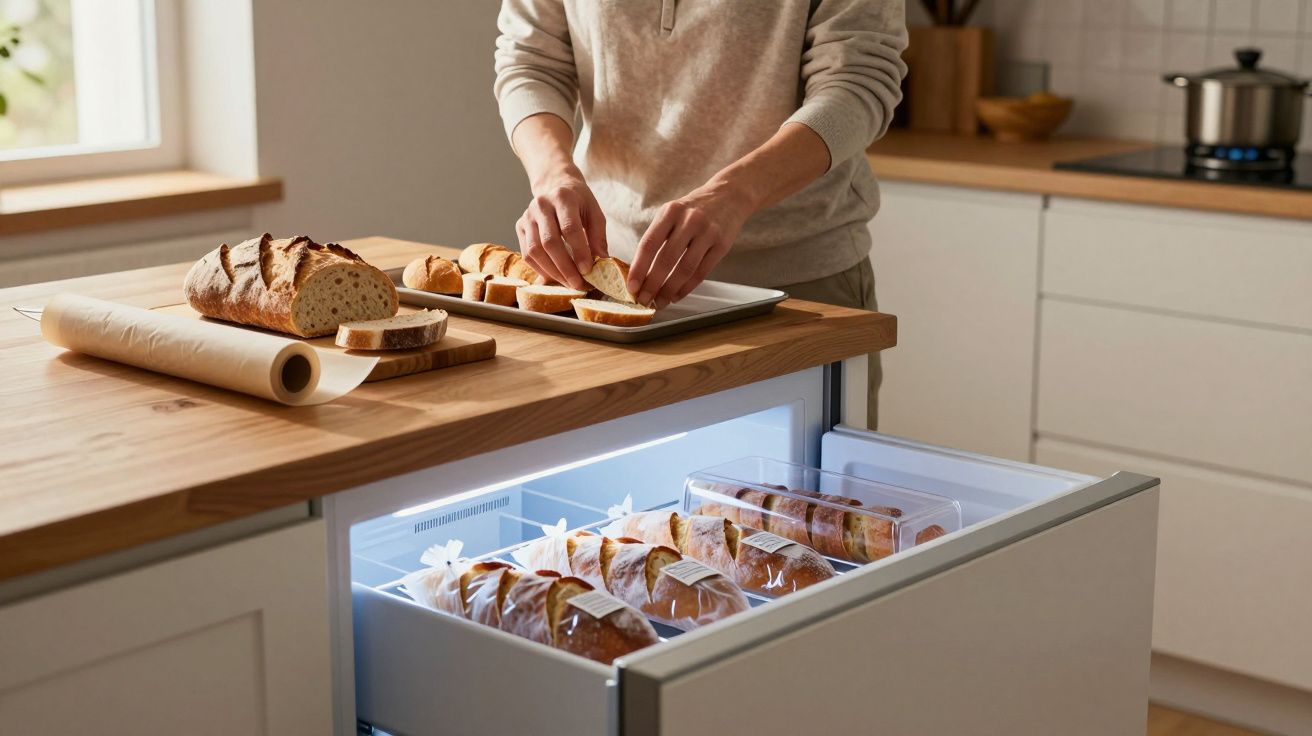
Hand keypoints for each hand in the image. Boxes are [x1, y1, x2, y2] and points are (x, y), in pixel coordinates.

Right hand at [515, 167, 607, 289]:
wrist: (555, 185)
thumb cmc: (579, 202)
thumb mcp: (594, 212)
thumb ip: (598, 237)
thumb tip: (601, 263)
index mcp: (563, 197)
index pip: (569, 228)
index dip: (579, 252)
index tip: (588, 271)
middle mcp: (541, 205)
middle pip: (549, 242)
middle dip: (565, 267)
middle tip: (578, 284)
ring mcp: (527, 216)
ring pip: (534, 251)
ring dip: (552, 272)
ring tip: (568, 283)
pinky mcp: (520, 226)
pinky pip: (526, 254)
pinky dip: (541, 269)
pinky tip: (555, 277)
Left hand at [627, 181, 752, 308]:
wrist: (729, 196)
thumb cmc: (693, 209)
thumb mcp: (672, 212)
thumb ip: (658, 236)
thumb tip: (640, 271)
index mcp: (671, 211)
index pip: (649, 243)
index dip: (639, 268)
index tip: (631, 287)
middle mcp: (690, 220)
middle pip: (667, 259)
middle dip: (653, 284)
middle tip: (644, 301)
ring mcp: (708, 232)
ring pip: (685, 268)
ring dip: (670, 289)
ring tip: (660, 302)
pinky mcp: (722, 245)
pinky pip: (702, 272)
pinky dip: (687, 287)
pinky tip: (677, 296)